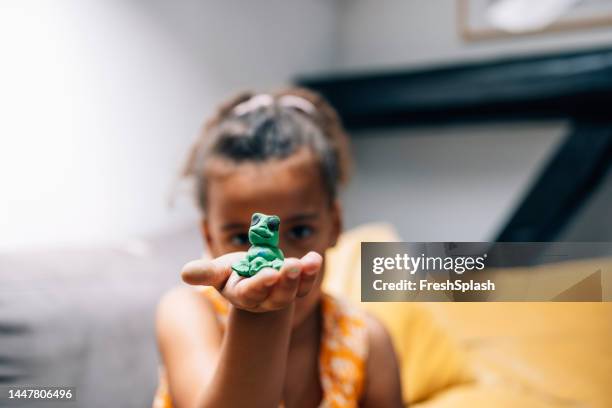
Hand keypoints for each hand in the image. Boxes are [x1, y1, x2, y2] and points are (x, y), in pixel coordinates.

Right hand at [181, 252, 321, 312]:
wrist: (251, 275)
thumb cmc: (231, 272)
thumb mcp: (218, 271)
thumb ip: (205, 273)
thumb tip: (185, 273)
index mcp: (243, 295)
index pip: (251, 293)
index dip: (260, 285)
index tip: (270, 273)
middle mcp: (264, 300)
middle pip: (277, 297)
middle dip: (286, 283)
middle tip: (292, 266)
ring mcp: (282, 294)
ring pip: (294, 291)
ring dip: (303, 277)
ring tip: (309, 261)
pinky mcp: (296, 285)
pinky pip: (306, 281)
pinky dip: (311, 271)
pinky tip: (315, 257)